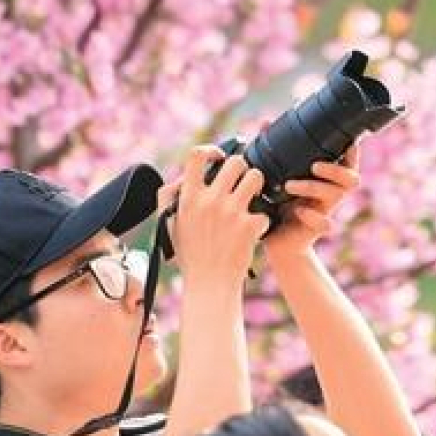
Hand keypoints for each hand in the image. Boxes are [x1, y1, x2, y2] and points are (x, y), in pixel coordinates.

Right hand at [171, 147, 268, 286]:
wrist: (209, 284)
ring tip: (253, 198)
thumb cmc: (190, 256)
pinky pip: (265, 210)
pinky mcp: (249, 226)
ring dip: (257, 185)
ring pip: (256, 177)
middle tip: (242, 182)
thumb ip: (170, 197)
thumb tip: (181, 178)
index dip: (211, 151)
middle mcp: (210, 201)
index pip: (197, 155)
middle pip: (236, 162)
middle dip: (242, 169)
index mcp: (189, 198)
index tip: (218, 159)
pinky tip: (254, 230)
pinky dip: (262, 220)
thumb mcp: (170, 224)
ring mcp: (231, 212)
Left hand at [263, 144, 360, 259]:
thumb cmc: (279, 204)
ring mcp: (325, 212)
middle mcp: (330, 194)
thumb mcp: (277, 176)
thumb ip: (276, 152)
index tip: (347, 142)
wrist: (277, 241)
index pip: (349, 163)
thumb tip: (266, 121)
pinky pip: (324, 224)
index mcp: (326, 180)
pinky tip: (298, 211)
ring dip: (314, 187)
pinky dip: (312, 216)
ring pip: (336, 196)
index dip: (352, 152)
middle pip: (351, 179)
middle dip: (334, 170)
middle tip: (314, 166)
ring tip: (289, 185)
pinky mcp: (316, 229)